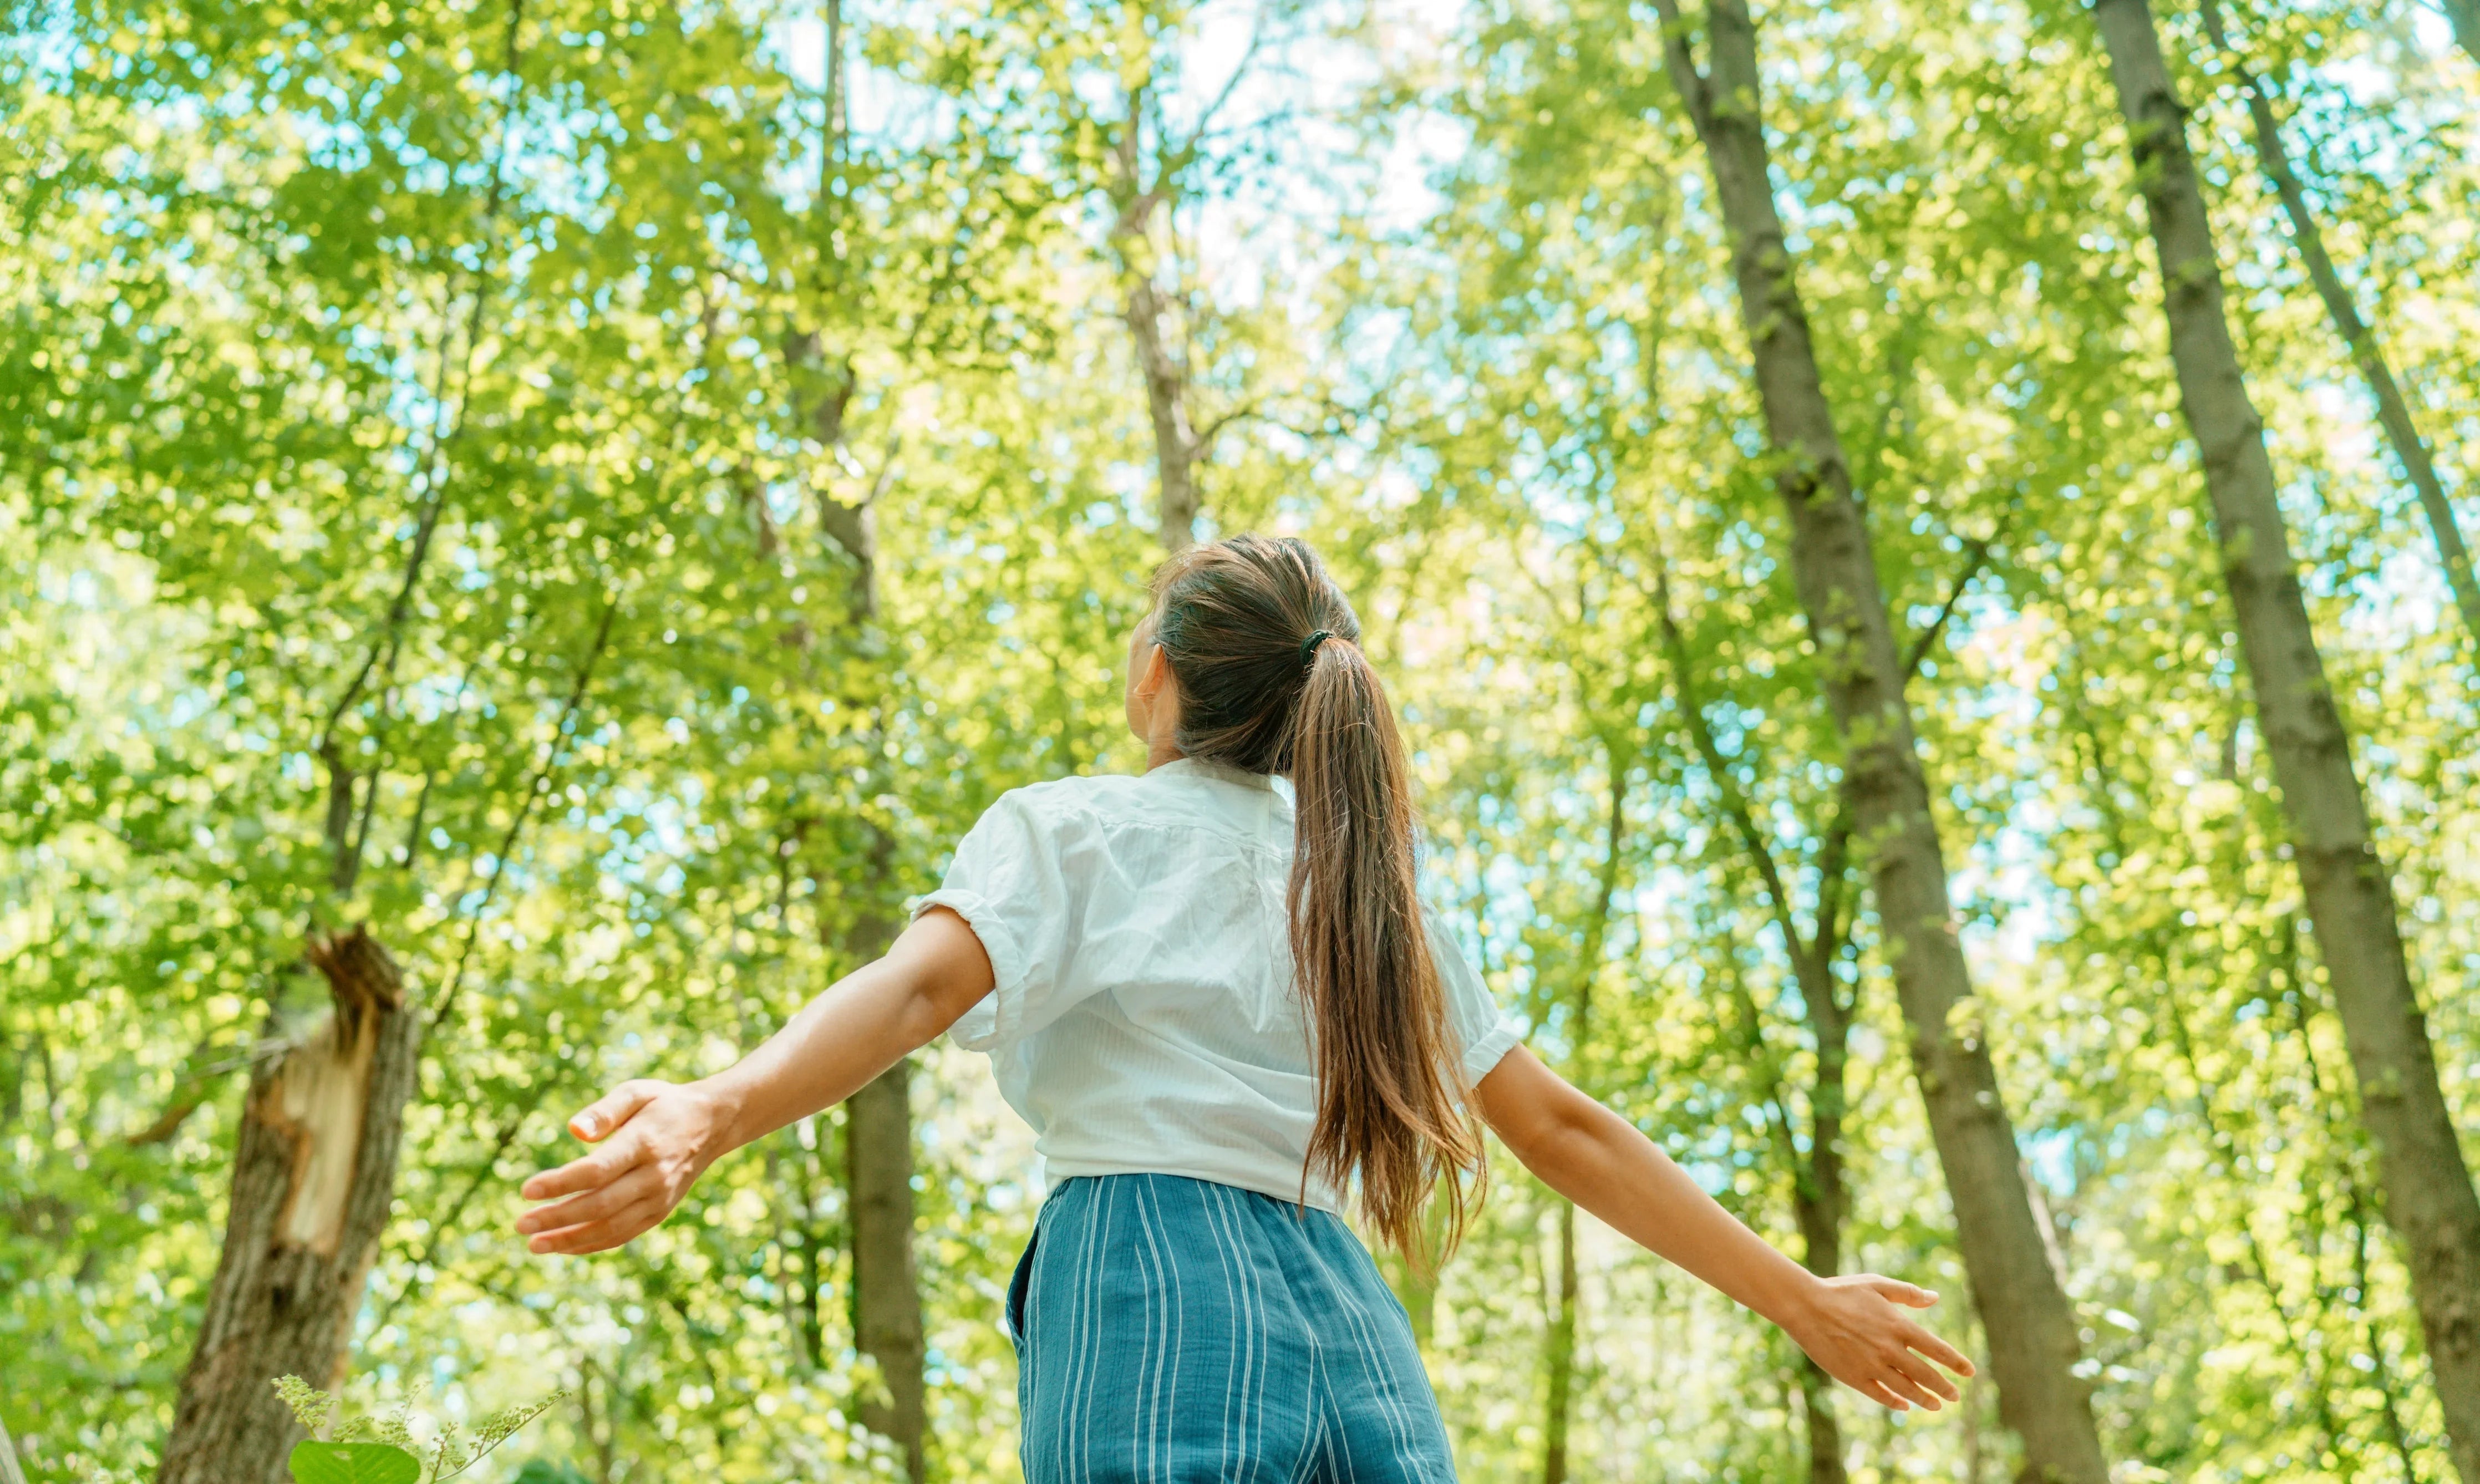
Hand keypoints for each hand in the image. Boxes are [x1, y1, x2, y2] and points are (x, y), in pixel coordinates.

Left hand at [515, 1079, 730, 1255]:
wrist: (711, 1124)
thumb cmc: (662, 1104)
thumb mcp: (636, 1092)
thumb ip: (604, 1110)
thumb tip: (573, 1131)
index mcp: (645, 1143)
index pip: (597, 1170)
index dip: (560, 1183)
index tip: (526, 1190)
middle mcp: (654, 1176)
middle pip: (600, 1205)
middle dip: (557, 1218)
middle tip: (521, 1224)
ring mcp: (659, 1198)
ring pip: (610, 1228)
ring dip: (569, 1239)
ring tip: (534, 1244)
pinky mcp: (659, 1213)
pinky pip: (622, 1235)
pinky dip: (591, 1244)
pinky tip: (563, 1246)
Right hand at [1783, 1274, 1975, 1411]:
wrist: (1805, 1307)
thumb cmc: (1841, 1291)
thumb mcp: (1876, 1284)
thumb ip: (1907, 1293)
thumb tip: (1934, 1298)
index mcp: (1898, 1325)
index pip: (1937, 1349)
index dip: (1956, 1363)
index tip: (1970, 1372)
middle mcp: (1890, 1349)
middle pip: (1926, 1375)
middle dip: (1944, 1388)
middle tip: (1955, 1396)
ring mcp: (1872, 1366)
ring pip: (1906, 1390)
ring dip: (1924, 1399)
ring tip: (1936, 1406)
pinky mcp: (1854, 1377)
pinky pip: (1880, 1395)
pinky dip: (1895, 1402)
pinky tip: (1903, 1405)